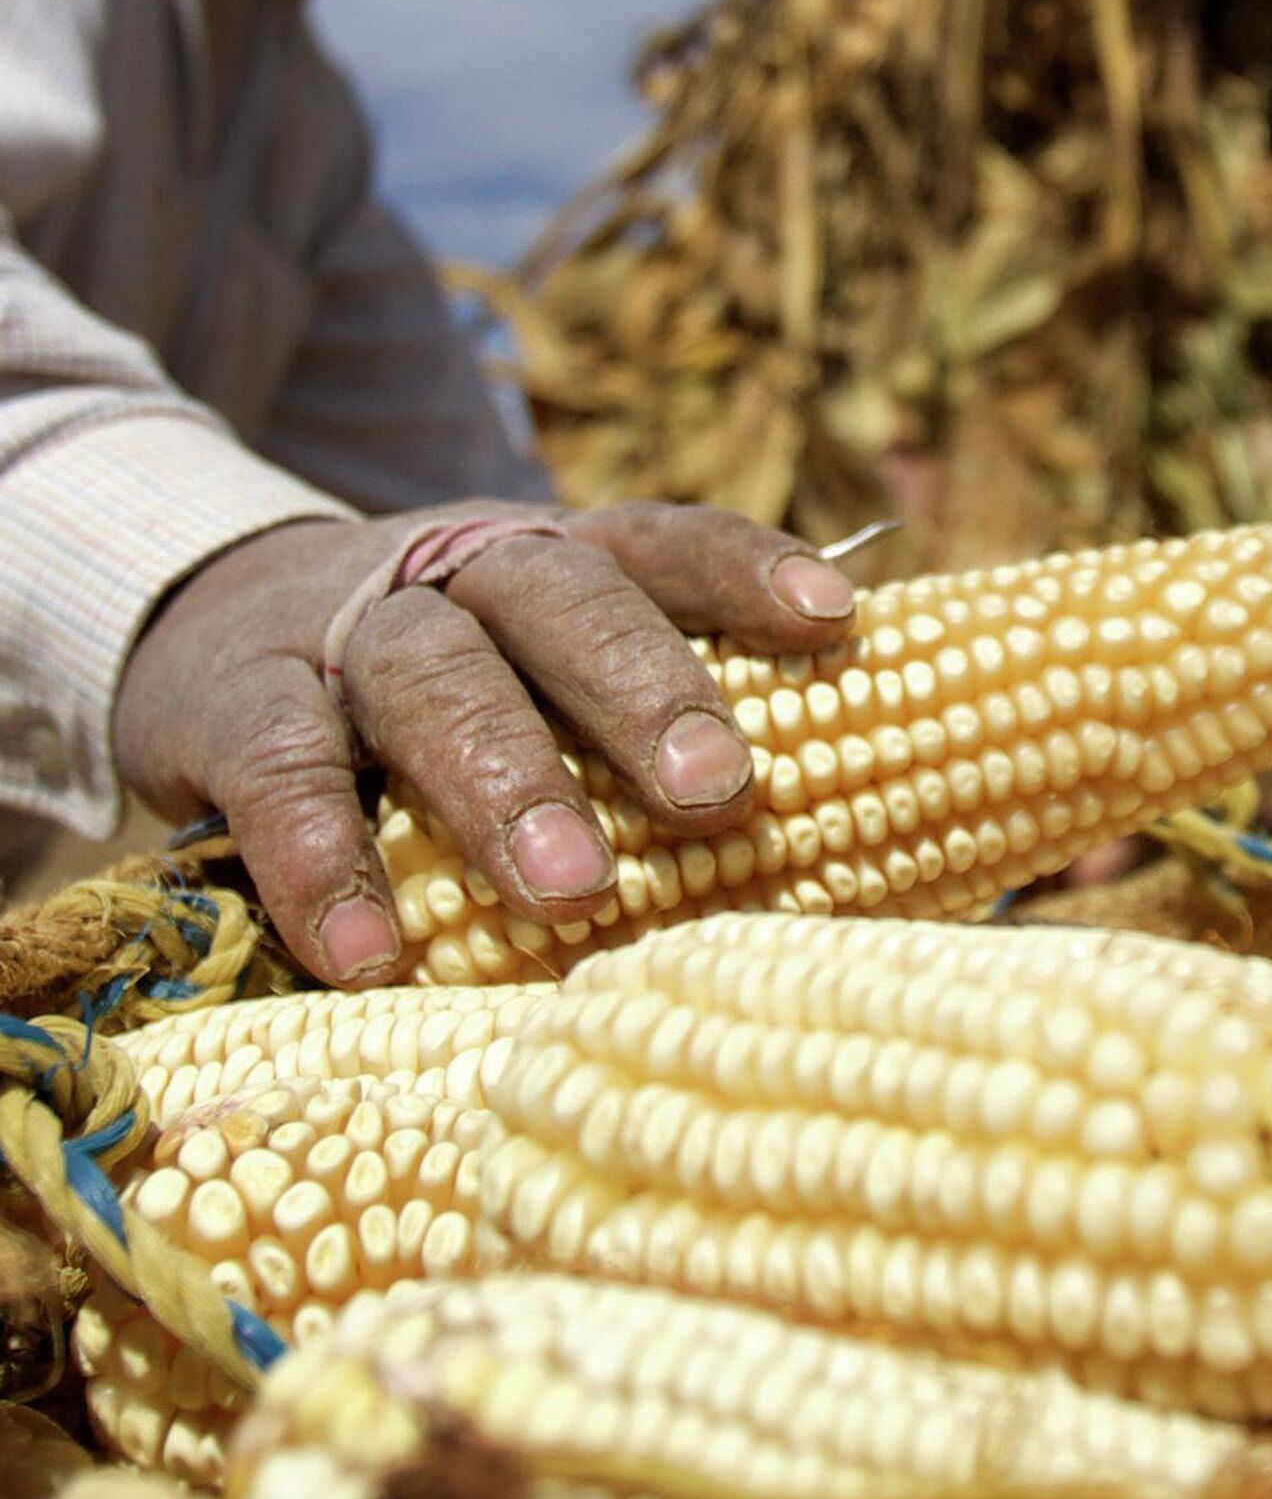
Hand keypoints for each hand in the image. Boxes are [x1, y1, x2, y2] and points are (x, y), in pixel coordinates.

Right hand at [111, 500, 854, 987]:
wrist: (209, 624)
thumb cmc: (444, 690)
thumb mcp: (538, 671)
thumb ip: (642, 729)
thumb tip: (835, 834)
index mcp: (556, 563)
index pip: (661, 542)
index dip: (745, 568)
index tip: (832, 619)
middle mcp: (457, 574)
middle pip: (558, 602)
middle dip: (643, 691)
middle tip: (716, 793)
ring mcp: (342, 630)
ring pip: (430, 679)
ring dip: (503, 779)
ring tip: (571, 890)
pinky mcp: (227, 703)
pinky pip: (278, 773)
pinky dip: (322, 860)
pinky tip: (370, 956)